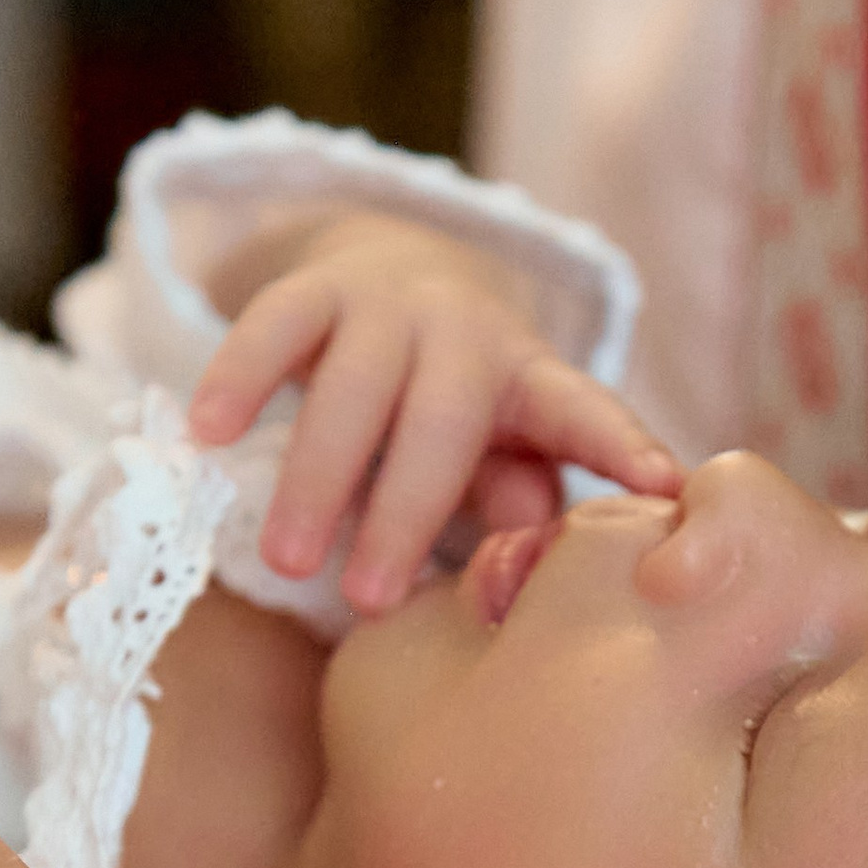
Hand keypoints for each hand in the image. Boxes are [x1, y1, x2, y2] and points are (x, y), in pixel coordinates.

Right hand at [186, 209, 681, 613]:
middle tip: (369, 603)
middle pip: (441, 423)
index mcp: (532, 379)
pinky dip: (239, 380)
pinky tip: (203, 438)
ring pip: (354, 386)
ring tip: (284, 562)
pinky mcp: (313, 288)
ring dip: (316, 475)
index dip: (622, 447)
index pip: (585, 411)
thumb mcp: (500, 447)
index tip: (664, 486)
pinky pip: (272, 328)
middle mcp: (465, 332)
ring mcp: (386, 306)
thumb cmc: (457, 401)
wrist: (389, 264)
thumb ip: (519, 495)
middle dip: (404, 514)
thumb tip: (534, 553)